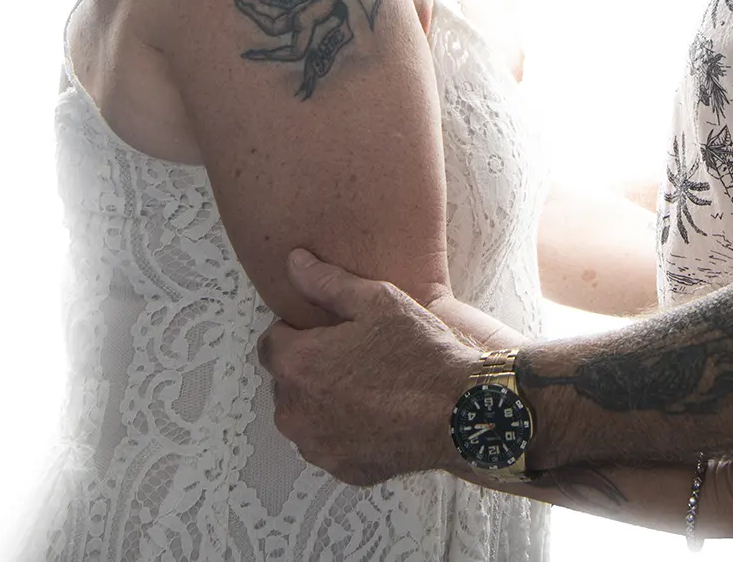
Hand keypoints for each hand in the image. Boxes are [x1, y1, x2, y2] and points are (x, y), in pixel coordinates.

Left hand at [257, 249, 475, 486]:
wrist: (461, 411)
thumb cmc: (421, 356)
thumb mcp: (378, 301)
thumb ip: (327, 283)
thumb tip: (296, 264)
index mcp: (297, 364)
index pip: (271, 343)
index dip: (300, 333)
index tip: (329, 333)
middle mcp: (295, 410)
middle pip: (288, 380)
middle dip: (312, 367)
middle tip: (356, 356)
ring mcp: (316, 445)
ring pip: (307, 415)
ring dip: (325, 401)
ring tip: (369, 386)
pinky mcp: (340, 468)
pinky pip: (331, 444)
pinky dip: (346, 430)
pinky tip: (379, 413)